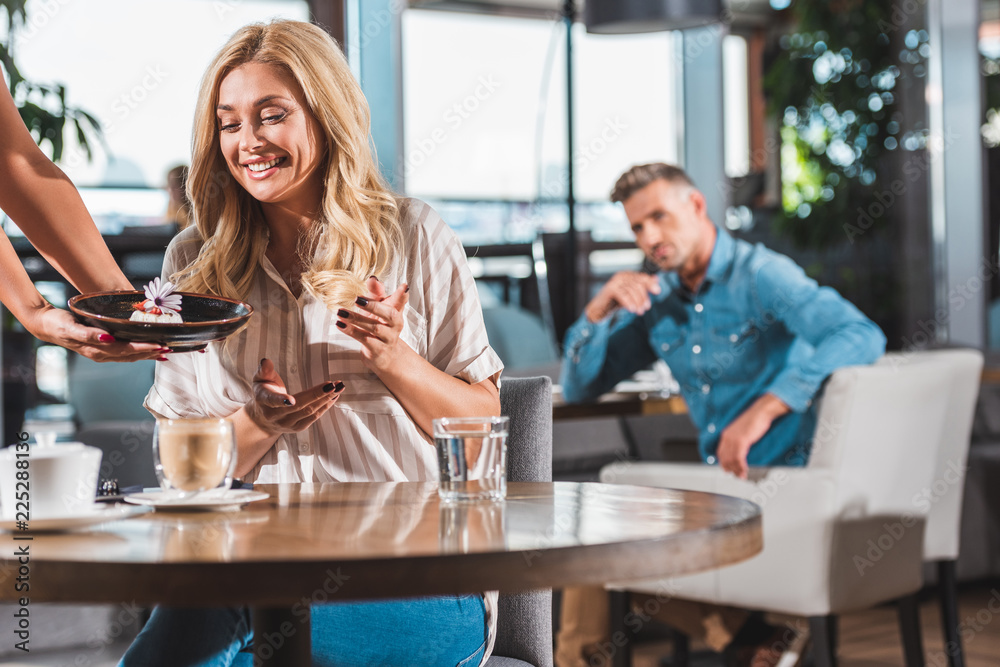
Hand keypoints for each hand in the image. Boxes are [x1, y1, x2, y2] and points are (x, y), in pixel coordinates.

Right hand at [27, 304, 164, 361]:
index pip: (126, 350)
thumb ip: (88, 334)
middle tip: (169, 349)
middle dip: (151, 353)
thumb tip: (108, 338)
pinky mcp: (102, 349)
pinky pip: (124, 353)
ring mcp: (102, 353)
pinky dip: (138, 352)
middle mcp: (101, 354)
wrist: (45, 325)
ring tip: (164, 352)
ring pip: (130, 356)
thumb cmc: (58, 324)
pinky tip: (148, 351)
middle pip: (131, 355)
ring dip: (147, 354)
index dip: (144, 349)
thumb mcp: (70, 328)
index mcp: (96, 349)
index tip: (160, 345)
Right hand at [245, 358, 343, 434]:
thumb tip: (266, 360)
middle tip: (332, 384)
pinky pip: (314, 417)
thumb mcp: (260, 380)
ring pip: (309, 412)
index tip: (291, 400)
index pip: (273, 400)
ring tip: (339, 387)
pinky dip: (325, 406)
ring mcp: (287, 424)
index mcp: (264, 401)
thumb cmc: (264, 392)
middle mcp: (275, 416)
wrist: (263, 419)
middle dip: (317, 395)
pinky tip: (335, 396)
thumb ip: (264, 370)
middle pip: (299, 406)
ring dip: (326, 399)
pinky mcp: (298, 428)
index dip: (282, 401)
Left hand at [336, 279, 409, 373]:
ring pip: (374, 328)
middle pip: (390, 314)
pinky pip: (365, 339)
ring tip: (341, 312)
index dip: (402, 294)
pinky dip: (351, 331)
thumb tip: (373, 278)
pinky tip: (340, 324)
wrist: (386, 356)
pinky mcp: (378, 350)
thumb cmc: (380, 327)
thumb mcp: (378, 309)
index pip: (401, 301)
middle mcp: (395, 325)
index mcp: (396, 312)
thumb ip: (376, 293)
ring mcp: (388, 338)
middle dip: (374, 306)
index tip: (404, 286)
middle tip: (357, 299)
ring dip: (356, 319)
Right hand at [585, 271, 660, 322]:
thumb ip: (642, 286)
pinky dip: (629, 302)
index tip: (658, 292)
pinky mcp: (610, 289)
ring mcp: (615, 281)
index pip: (642, 277)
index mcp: (627, 275)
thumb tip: (656, 278)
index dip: (650, 284)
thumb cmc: (615, 301)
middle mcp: (621, 276)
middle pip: (638, 284)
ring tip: (639, 312)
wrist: (599, 309)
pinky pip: (623, 295)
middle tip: (645, 308)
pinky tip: (632, 310)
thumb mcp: (631, 294)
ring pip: (632, 290)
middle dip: (643, 297)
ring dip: (637, 302)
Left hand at [715, 394, 789, 478]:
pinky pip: (738, 458)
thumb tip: (741, 450)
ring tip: (742, 476)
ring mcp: (733, 439)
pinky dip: (741, 466)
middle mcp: (727, 437)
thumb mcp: (742, 431)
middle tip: (738, 476)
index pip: (720, 453)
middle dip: (731, 469)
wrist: (761, 411)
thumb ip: (738, 439)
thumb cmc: (755, 420)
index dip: (724, 463)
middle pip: (725, 458)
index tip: (728, 470)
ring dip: (737, 470)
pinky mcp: (741, 440)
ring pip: (732, 459)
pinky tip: (745, 470)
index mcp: (726, 434)